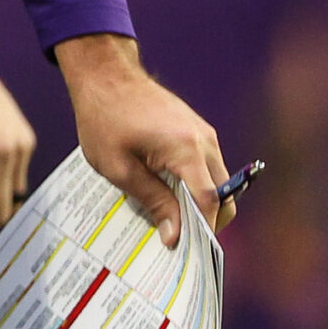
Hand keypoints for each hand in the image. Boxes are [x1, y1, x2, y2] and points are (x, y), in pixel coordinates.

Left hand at [57, 35, 230, 246]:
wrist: (105, 74)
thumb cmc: (104, 118)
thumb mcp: (119, 167)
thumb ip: (152, 201)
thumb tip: (175, 236)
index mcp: (187, 149)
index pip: (209, 202)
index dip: (202, 232)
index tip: (188, 254)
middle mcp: (205, 141)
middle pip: (223, 196)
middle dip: (206, 222)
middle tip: (179, 242)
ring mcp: (204, 134)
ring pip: (217, 183)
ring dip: (200, 203)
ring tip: (170, 221)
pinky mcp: (197, 131)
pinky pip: (206, 167)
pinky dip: (195, 185)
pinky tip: (168, 195)